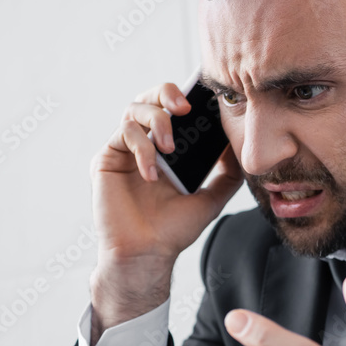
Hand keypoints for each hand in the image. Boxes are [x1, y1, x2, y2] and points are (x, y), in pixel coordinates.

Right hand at [89, 83, 242, 341]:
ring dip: (157, 121)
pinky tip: (151, 173)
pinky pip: (124, 134)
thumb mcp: (211, 198)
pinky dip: (142, 148)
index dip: (186, 98)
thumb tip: (238, 145)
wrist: (148, 253)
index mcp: (168, 151)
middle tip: (185, 107)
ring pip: (135, 109)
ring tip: (169, 149)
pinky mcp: (107, 158)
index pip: (174, 110)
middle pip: (150, 98)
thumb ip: (227, 173)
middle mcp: (145, 145)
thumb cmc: (173, 230)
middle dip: (167, 93)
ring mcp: (124, 151)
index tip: (204, 101)